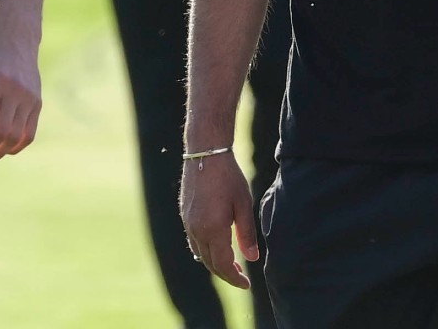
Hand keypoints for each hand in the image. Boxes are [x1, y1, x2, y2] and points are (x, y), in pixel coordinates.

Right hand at [180, 152, 257, 288]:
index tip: (247, 284)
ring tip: (232, 264)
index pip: (223, 265)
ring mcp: (187, 223)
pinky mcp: (185, 215)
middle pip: (210, 263)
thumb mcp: (243, 205)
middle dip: (226, 274)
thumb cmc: (229, 177)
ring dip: (215, 263)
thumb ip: (247, 234)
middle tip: (242, 277)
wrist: (205, 153)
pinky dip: (206, 250)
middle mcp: (196, 230)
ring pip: (200, 254)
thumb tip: (252, 258)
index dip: (235, 278)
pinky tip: (217, 246)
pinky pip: (194, 241)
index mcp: (212, 229)